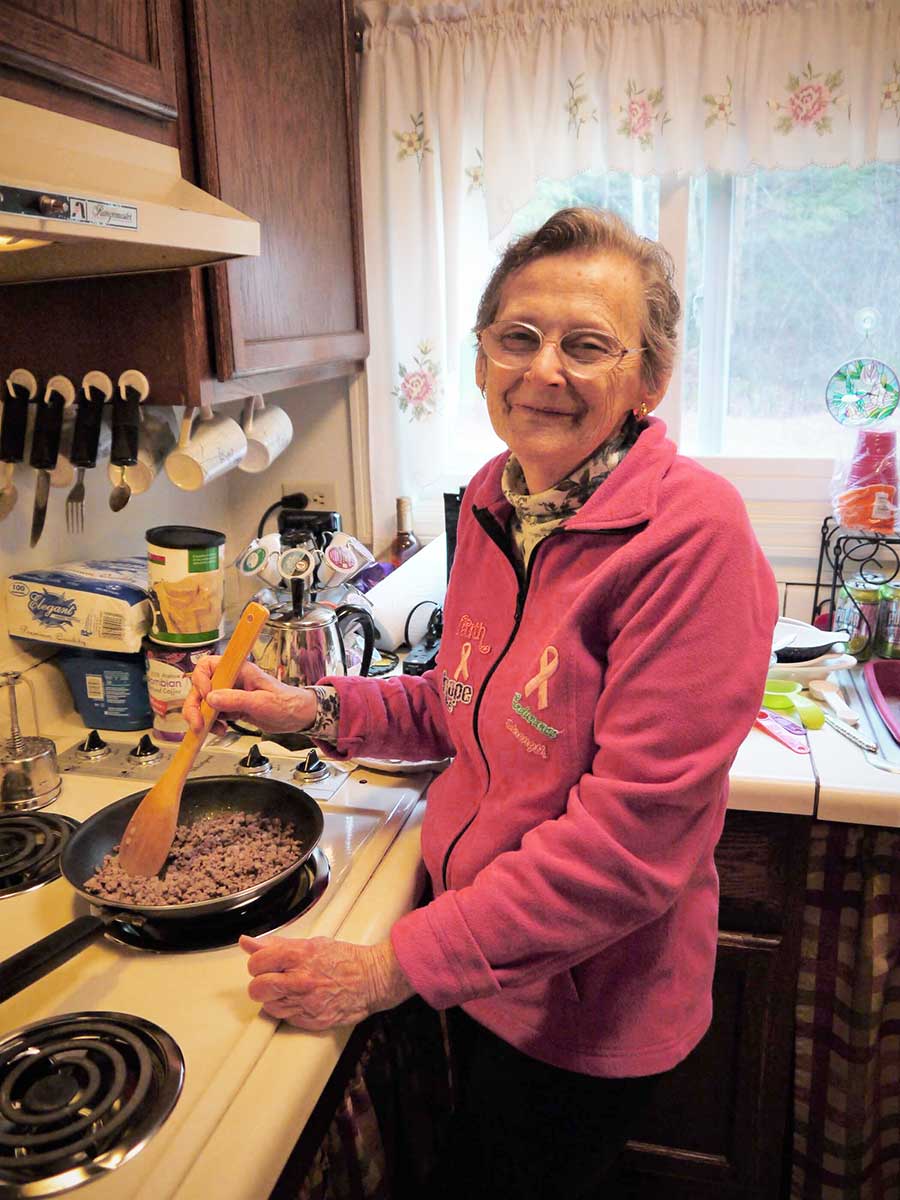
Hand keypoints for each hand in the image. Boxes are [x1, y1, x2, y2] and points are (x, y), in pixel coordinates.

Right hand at [183, 656, 317, 734]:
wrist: (296, 717)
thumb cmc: (286, 703)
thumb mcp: (261, 702)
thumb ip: (235, 699)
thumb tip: (211, 698)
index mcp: (238, 670)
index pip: (207, 665)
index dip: (201, 680)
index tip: (206, 697)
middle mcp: (231, 680)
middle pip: (200, 687)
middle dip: (195, 706)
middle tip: (199, 723)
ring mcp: (229, 694)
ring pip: (203, 703)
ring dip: (202, 718)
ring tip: (211, 729)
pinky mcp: (231, 707)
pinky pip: (212, 714)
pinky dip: (211, 724)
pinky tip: (221, 730)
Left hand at [239, 934, 414, 1029]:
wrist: (372, 979)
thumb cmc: (346, 960)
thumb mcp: (312, 943)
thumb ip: (277, 945)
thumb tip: (249, 943)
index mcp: (300, 956)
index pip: (258, 962)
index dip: (257, 964)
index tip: (263, 964)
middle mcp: (301, 980)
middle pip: (258, 988)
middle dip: (260, 983)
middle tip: (270, 979)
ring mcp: (306, 1002)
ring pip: (269, 1006)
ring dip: (274, 998)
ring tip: (289, 989)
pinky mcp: (312, 1020)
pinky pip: (286, 1018)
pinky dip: (288, 1010)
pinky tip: (299, 1000)